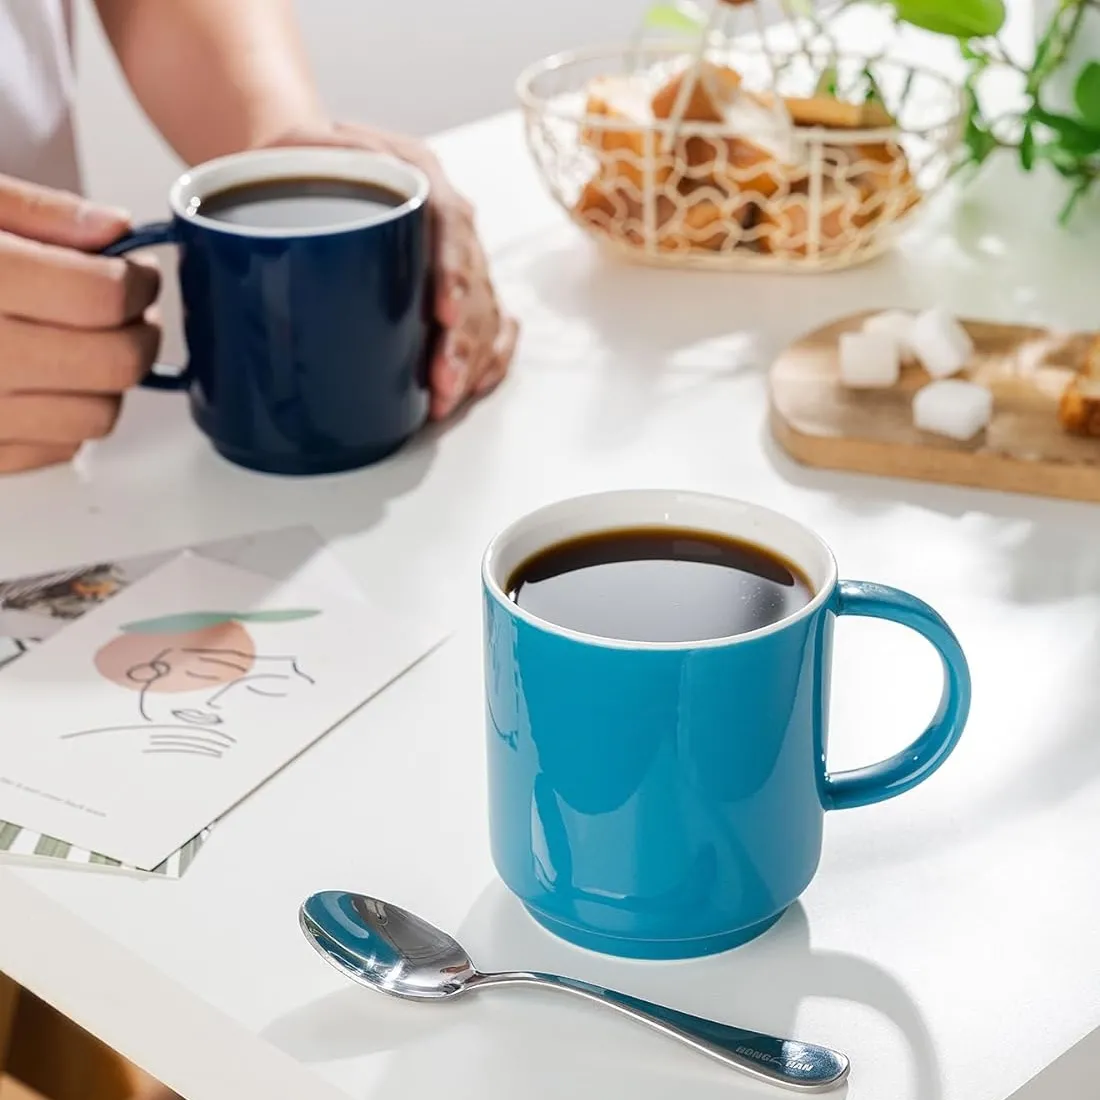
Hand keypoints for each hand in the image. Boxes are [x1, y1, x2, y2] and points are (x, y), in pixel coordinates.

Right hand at [0, 175, 160, 473]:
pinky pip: (57, 449)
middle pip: (112, 361)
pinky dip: (68, 417)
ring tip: (86, 342)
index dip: (136, 280)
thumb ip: (37, 214)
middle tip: (129, 308)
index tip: (135, 270)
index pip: (101, 294)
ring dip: (107, 381)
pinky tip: (43, 380)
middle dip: (138, 331)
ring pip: (97, 415)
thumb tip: (115, 233)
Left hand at [266, 123, 518, 419]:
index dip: (453, 270)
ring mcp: (453, 255)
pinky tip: (474, 383)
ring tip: (449, 396)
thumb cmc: (299, 157)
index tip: (443, 311)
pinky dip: (487, 355)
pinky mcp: (449, 288)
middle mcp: (446, 217)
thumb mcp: (288, 147)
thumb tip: (251, 231)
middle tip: (444, 379)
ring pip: (486, 309)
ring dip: (475, 358)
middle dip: (464, 337)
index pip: (450, 222)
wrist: (305, 158)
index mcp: (418, 174)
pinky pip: (489, 322)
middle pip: (474, 279)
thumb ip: (285, 178)